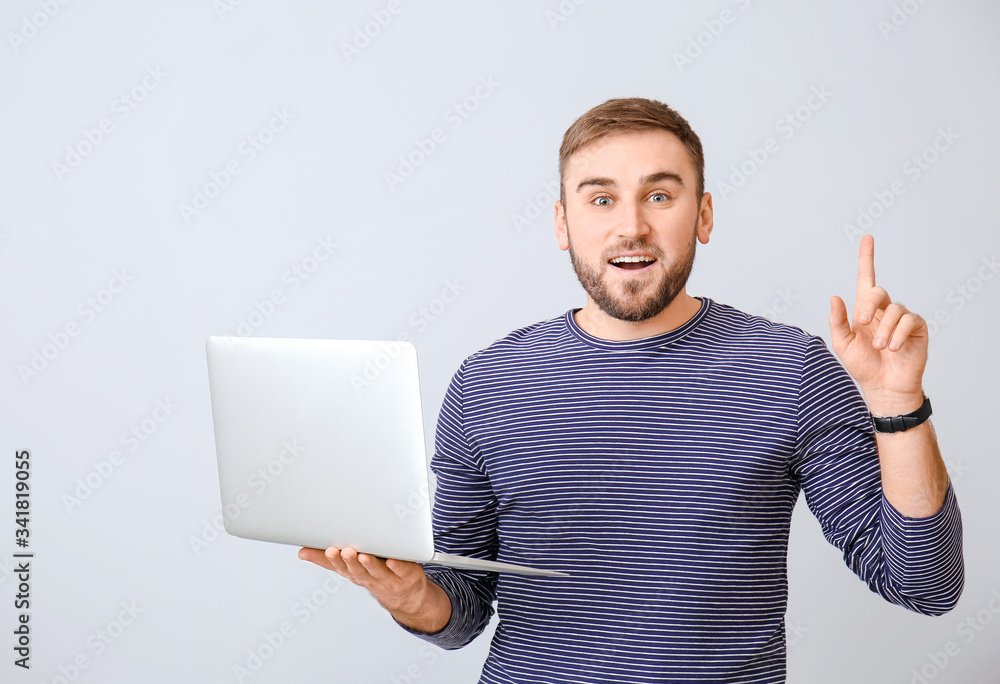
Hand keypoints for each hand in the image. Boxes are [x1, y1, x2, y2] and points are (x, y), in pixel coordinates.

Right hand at [297, 546, 435, 618]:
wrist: (405, 596)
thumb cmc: (374, 575)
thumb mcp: (350, 569)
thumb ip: (328, 560)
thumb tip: (302, 552)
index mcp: (354, 573)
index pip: (341, 568)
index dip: (334, 561)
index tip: (329, 550)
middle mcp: (369, 577)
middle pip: (358, 570)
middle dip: (350, 561)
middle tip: (345, 551)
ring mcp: (388, 578)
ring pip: (377, 571)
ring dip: (370, 564)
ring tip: (364, 555)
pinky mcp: (406, 575)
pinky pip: (402, 570)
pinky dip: (397, 565)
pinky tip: (393, 560)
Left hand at [828, 235, 926, 409]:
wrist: (883, 386)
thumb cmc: (863, 365)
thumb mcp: (844, 344)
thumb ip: (837, 321)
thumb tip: (834, 297)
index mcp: (864, 310)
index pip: (865, 279)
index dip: (866, 258)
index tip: (867, 238)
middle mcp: (883, 310)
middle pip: (878, 291)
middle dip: (868, 304)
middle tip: (862, 322)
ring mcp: (902, 318)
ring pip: (894, 309)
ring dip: (884, 330)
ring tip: (881, 347)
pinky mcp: (917, 327)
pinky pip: (909, 321)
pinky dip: (899, 334)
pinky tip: (894, 348)